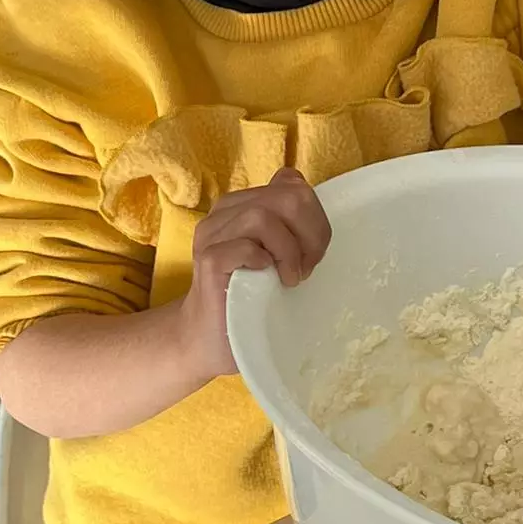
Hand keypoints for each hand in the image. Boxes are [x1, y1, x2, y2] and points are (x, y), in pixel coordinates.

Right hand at [179, 167, 330, 380]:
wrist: (213, 338)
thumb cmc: (251, 296)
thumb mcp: (278, 253)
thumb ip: (290, 224)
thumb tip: (303, 192)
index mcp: (243, 205)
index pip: (291, 184)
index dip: (314, 215)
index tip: (313, 252)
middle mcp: (224, 214)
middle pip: (284, 197)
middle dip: (309, 232)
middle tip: (307, 266)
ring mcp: (212, 236)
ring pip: (262, 217)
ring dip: (288, 250)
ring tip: (290, 277)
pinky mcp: (208, 262)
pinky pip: (243, 247)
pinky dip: (264, 261)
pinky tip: (269, 279)